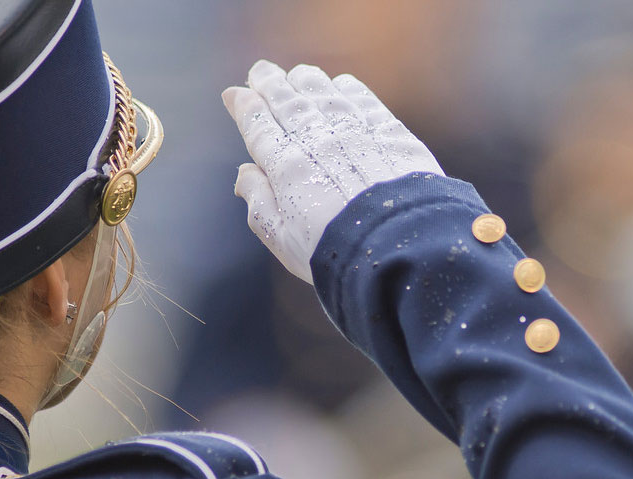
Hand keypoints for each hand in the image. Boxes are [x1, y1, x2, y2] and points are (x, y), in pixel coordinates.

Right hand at [222, 60, 444, 282]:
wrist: (398, 247)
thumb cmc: (334, 252)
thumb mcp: (281, 237)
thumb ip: (259, 202)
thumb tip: (244, 174)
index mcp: (286, 166)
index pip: (258, 125)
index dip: (243, 106)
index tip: (234, 94)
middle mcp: (318, 140)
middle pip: (287, 101)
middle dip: (269, 83)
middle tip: (260, 72)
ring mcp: (355, 132)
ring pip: (323, 94)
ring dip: (306, 81)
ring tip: (296, 75)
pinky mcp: (389, 133)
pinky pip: (363, 100)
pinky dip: (348, 88)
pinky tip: (341, 85)